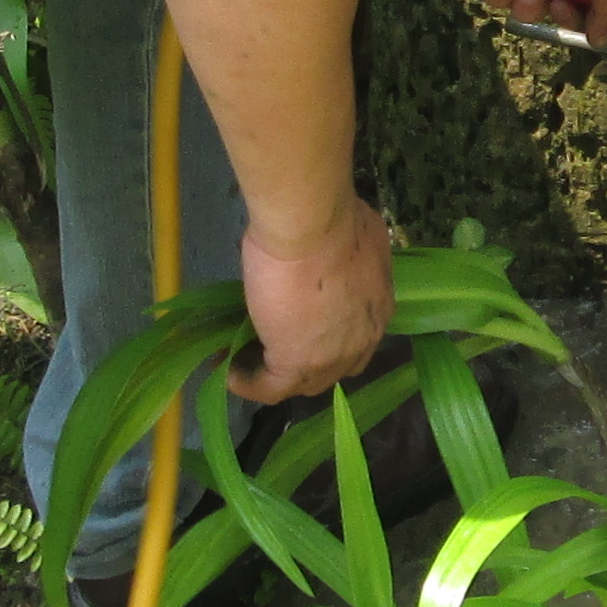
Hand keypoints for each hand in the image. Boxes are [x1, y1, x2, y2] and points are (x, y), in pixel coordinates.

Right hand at [233, 198, 392, 402]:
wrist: (311, 225)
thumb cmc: (328, 218)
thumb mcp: (350, 237)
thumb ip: (345, 256)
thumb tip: (328, 253)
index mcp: (377, 307)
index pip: (355, 338)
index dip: (327, 336)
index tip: (298, 320)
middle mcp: (363, 339)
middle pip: (333, 368)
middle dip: (303, 360)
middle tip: (271, 342)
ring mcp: (333, 357)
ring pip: (303, 382)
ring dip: (274, 375)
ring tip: (245, 358)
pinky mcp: (297, 364)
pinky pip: (270, 388)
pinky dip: (249, 383)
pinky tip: (229, 371)